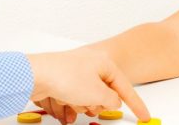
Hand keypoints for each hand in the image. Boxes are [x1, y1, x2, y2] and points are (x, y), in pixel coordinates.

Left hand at [26, 47, 149, 122]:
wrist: (33, 75)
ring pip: (85, 98)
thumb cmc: (65, 78)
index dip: (136, 104)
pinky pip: (69, 100)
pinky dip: (65, 107)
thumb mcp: (97, 93)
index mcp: (103, 63)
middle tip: (89, 104)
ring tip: (70, 103)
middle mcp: (89, 65)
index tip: (144, 116)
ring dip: (79, 106)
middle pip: (103, 94)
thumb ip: (111, 100)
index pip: (125, 86)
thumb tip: (114, 102)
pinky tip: (61, 110)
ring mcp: (73, 73)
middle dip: (96, 104)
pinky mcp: (59, 82)